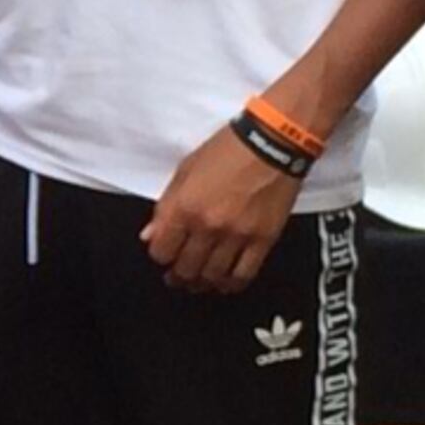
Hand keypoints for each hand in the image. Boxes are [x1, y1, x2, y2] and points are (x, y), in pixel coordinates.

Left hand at [143, 130, 299, 293]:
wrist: (273, 141)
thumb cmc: (231, 148)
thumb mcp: (186, 170)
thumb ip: (166, 205)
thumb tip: (150, 234)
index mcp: (185, 206)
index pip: (161, 251)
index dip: (160, 255)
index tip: (164, 254)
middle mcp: (208, 225)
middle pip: (185, 269)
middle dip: (178, 276)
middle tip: (178, 276)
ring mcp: (237, 235)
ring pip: (212, 276)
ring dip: (202, 283)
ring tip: (199, 280)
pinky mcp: (263, 239)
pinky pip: (244, 274)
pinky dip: (231, 283)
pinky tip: (226, 282)